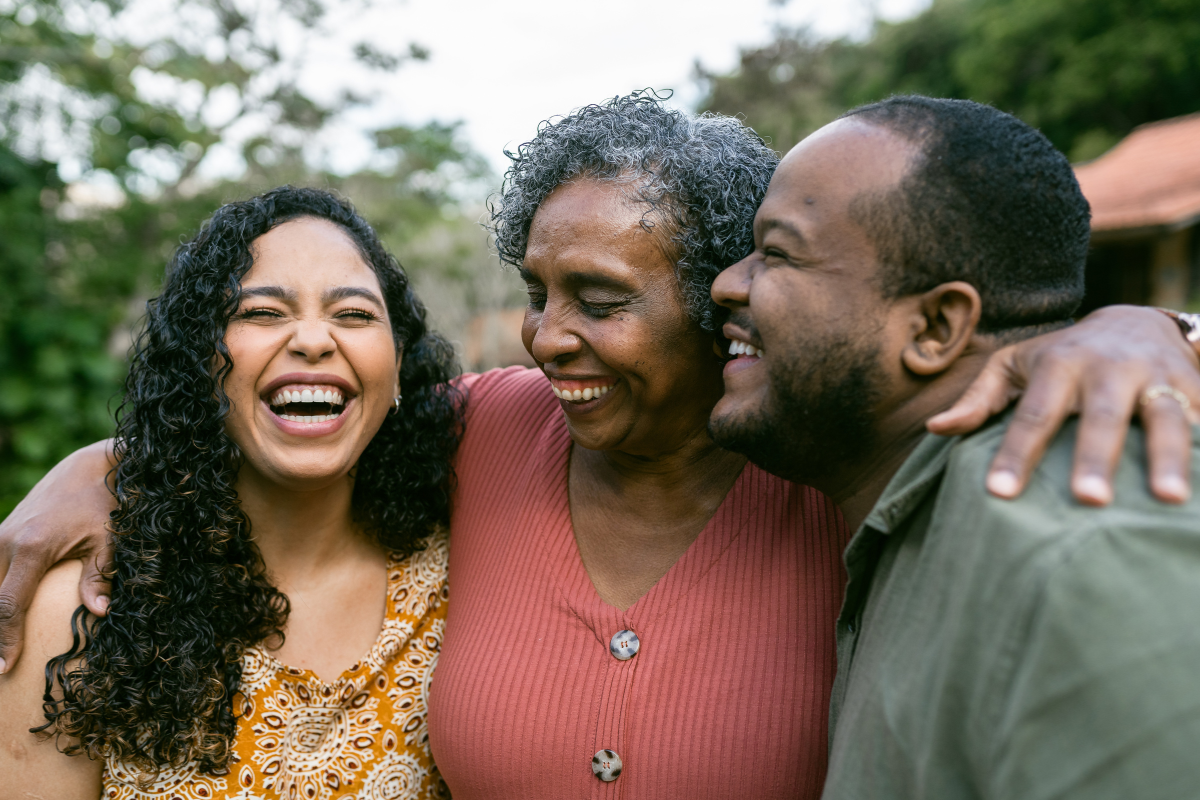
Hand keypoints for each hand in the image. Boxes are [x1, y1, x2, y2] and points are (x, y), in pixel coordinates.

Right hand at [0, 440, 116, 672]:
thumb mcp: (109, 538)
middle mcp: (6, 541)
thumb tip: (101, 613)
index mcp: (32, 547)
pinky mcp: (0, 533)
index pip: (8, 605)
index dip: (3, 640)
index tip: (2, 668)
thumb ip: (100, 576)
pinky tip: (1, 617)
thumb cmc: (104, 503)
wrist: (89, 467)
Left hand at [928, 306, 1199, 505]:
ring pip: (1165, 417)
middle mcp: (1109, 368)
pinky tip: (1199, 492)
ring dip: (1169, 457)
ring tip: (1169, 500)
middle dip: (1096, 457)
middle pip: (1102, 416)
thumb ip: (979, 399)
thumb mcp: (1014, 366)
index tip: (1000, 493)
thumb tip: (936, 428)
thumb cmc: (1061, 356)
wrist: (1136, 320)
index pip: (1032, 416)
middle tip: (1088, 500)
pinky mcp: (1196, 385)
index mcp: (1059, 365)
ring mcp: (1157, 375)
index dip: (1015, 454)